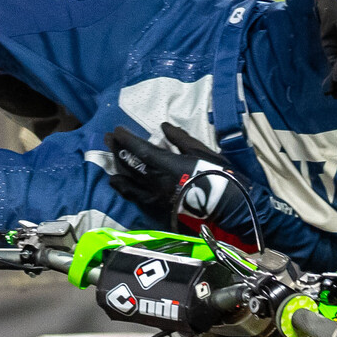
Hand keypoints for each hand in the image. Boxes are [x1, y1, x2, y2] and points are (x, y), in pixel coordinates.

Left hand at [105, 123, 231, 227]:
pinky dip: (125, 189)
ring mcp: (156, 198)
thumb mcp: (201, 151)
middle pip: (130, 165)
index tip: (116, 130)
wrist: (228, 207)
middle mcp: (157, 182)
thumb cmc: (217, 175)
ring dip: (118, 169)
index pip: (139, 149)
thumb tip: (163, 127)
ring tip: (111, 160)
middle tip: (108, 139)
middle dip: (117, 150)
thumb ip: (179, 139)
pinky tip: (118, 183)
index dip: (126, 139)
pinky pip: (136, 198)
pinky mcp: (158, 210)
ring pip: (129, 182)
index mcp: (167, 164)